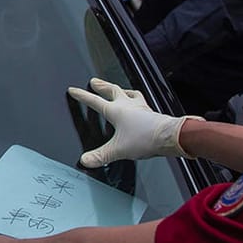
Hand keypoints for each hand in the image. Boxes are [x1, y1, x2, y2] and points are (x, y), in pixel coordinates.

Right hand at [67, 78, 188, 167]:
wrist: (169, 136)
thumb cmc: (145, 138)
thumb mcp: (118, 150)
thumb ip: (100, 156)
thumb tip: (85, 160)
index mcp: (115, 111)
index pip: (94, 101)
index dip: (82, 95)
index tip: (74, 90)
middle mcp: (127, 105)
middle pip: (112, 90)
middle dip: (101, 86)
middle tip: (95, 82)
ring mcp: (141, 107)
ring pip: (128, 93)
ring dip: (121, 90)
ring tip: (119, 89)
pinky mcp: (151, 112)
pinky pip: (141, 101)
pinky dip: (136, 99)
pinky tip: (139, 104)